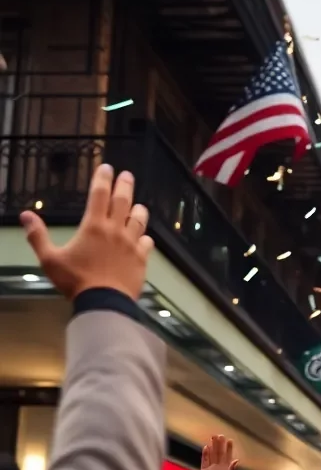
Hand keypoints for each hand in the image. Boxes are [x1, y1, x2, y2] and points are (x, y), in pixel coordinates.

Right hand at [21, 163, 152, 299]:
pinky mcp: (142, 259)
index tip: (107, 168)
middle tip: (127, 175)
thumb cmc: (75, 280)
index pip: (99, 194)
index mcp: (93, 226)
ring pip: (139, 220)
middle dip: (124, 185)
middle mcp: (115, 230)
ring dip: (138, 210)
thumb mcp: (50, 259)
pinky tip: (145, 237)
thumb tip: (25, 216)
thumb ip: (38, 236)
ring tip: (139, 205)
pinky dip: (146, 237)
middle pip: (123, 201)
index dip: (103, 178)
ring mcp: (132, 244)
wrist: (105, 302)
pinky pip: (147, 242)